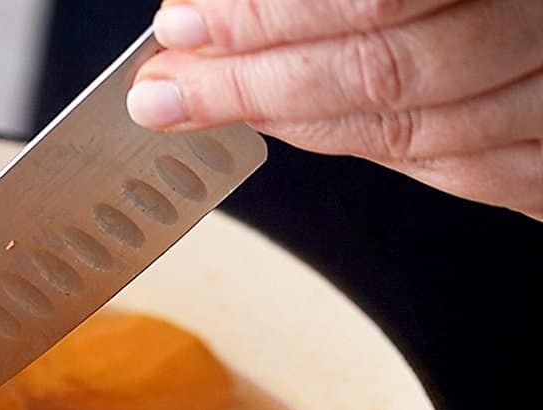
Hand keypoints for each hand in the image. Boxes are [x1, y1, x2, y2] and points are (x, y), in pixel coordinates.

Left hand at [126, 0, 542, 220]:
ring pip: (415, 131)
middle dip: (253, 83)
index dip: (264, 17)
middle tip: (168, 86)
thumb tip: (214, 4)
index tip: (183, 25)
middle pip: (386, 73)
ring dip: (289, 124)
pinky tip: (293, 126)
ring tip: (205, 104)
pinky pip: (460, 173)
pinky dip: (360, 149)